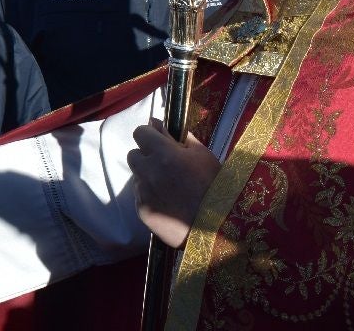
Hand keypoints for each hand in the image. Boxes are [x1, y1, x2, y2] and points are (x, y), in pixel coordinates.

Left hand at [126, 118, 220, 248]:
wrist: (219, 228)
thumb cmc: (216, 186)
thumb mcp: (203, 155)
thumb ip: (180, 138)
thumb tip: (160, 125)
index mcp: (163, 154)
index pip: (140, 132)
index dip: (149, 135)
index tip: (159, 140)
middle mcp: (148, 172)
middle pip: (134, 154)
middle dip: (146, 156)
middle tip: (165, 164)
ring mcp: (143, 193)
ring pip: (137, 176)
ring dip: (148, 176)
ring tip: (170, 186)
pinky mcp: (142, 211)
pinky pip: (140, 196)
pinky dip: (150, 195)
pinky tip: (169, 202)